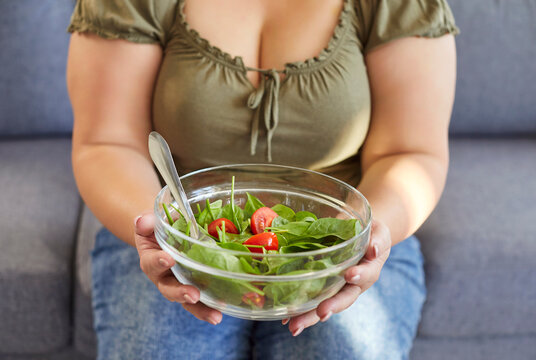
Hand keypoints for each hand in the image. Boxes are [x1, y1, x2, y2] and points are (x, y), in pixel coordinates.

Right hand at [134, 213, 222, 324]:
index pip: (151, 262)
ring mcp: (179, 285)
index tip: (168, 259)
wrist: (165, 236)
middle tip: (193, 295)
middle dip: (181, 293)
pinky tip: (225, 308)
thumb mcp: (151, 221)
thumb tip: (143, 221)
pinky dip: (213, 306)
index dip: (158, 261)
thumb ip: (147, 221)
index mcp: (150, 259)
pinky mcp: (194, 287)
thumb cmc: (158, 227)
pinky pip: (203, 300)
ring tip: (215, 316)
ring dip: (201, 309)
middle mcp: (163, 277)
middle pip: (169, 289)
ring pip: (187, 301)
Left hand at [282, 219, 390, 335]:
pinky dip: (299, 310)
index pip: (365, 275)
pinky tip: (285, 318)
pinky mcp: (321, 287)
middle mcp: (353, 285)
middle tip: (321, 313)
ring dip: (310, 316)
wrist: (357, 235)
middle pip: (343, 299)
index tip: (350, 275)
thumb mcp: (378, 233)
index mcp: (369, 270)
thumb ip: (378, 240)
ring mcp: (336, 288)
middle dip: (331, 307)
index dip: (359, 275)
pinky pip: (311, 300)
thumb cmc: (369, 235)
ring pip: (324, 304)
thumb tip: (374, 249)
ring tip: (295, 326)